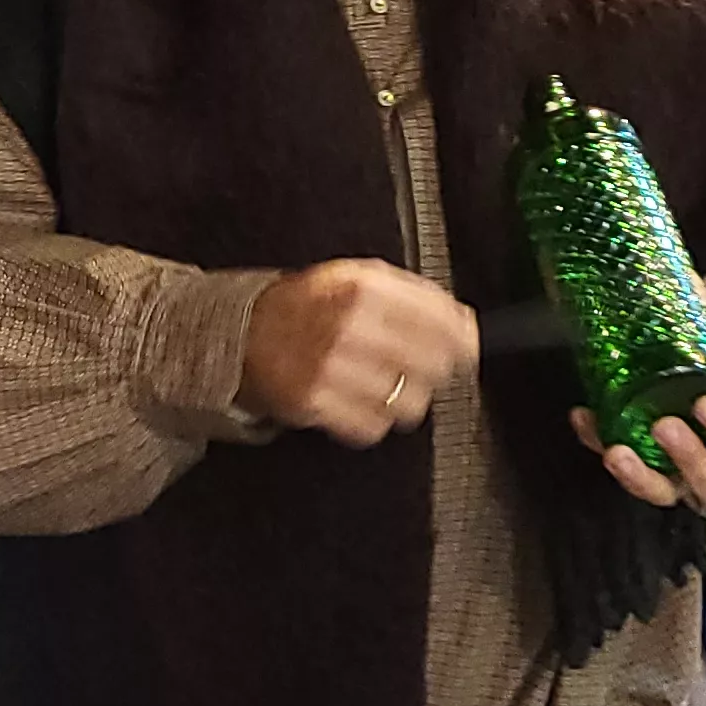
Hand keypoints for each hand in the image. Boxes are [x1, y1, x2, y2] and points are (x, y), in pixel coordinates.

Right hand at [237, 260, 479, 447]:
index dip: (462, 340)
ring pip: (408, 402)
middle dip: (433, 370)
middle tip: (419, 367)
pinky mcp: (315, 404)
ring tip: (384, 385)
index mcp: (363, 287)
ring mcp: (331, 367)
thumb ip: (412, 296)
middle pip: (432, 365)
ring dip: (404, 399)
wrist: (241, 334)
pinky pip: (373, 427)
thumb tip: (464, 322)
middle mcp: (349, 325)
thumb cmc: (305, 307)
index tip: (465, 348)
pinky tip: (360, 401)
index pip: (441, 321)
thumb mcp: (354, 279)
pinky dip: (373, 420)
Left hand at [579, 297, 705, 512]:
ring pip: (665, 492)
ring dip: (641, 479)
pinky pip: (620, 463)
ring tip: (618, 452)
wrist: (688, 329)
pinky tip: (585, 417)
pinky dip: (599, 443)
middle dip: (690, 462)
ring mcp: (676, 463)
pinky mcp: (639, 455)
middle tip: (664, 426)